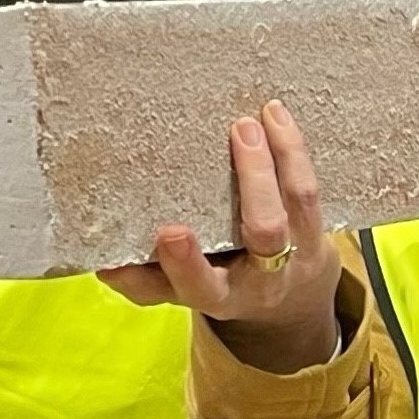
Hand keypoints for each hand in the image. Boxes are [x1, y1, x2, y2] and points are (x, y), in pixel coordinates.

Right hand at [103, 98, 339, 375]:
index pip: (200, 286)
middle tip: (239, 132)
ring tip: (261, 115)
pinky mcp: (317, 231)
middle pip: (266, 234)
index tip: (170, 232)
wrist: (289, 304)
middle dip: (256, 182)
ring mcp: (299, 252)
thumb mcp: (181, 292)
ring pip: (299, 203)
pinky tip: (278, 117)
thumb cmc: (220, 283)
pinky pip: (312, 189)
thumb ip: (144, 281)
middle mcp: (265, 277)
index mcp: (220, 296)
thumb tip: (101, 263)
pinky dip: (296, 151)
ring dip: (283, 154)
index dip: (186, 264)